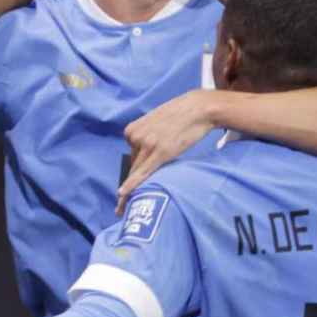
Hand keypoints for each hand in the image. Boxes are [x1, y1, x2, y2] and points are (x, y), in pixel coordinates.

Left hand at [117, 90, 216, 214]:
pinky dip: (132, 184)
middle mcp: (135, 137)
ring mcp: (146, 144)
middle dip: (127, 188)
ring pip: (137, 172)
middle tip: (118, 207)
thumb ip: (146, 137)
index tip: (121, 194)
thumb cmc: (180, 115)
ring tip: (123, 208)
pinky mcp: (160, 152)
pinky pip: (143, 172)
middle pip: (132, 166)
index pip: (132, 157)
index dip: (131, 176)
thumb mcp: (155, 123)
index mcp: (132, 129)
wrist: (198, 108)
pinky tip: (122, 194)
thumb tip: (146, 153)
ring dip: (131, 191)